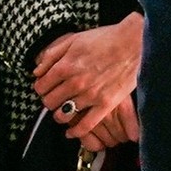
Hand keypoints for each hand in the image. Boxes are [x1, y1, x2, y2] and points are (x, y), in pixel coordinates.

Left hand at [33, 13, 142, 140]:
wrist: (133, 43)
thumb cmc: (104, 38)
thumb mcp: (74, 39)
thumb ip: (52, 55)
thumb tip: (37, 71)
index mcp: (65, 66)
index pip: (41, 86)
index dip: (41, 88)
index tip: (45, 88)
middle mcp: (74, 82)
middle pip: (49, 102)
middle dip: (49, 101)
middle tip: (55, 99)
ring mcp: (90, 95)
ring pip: (64, 114)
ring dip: (60, 115)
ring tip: (63, 112)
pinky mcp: (105, 104)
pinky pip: (86, 125)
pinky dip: (76, 131)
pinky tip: (71, 132)